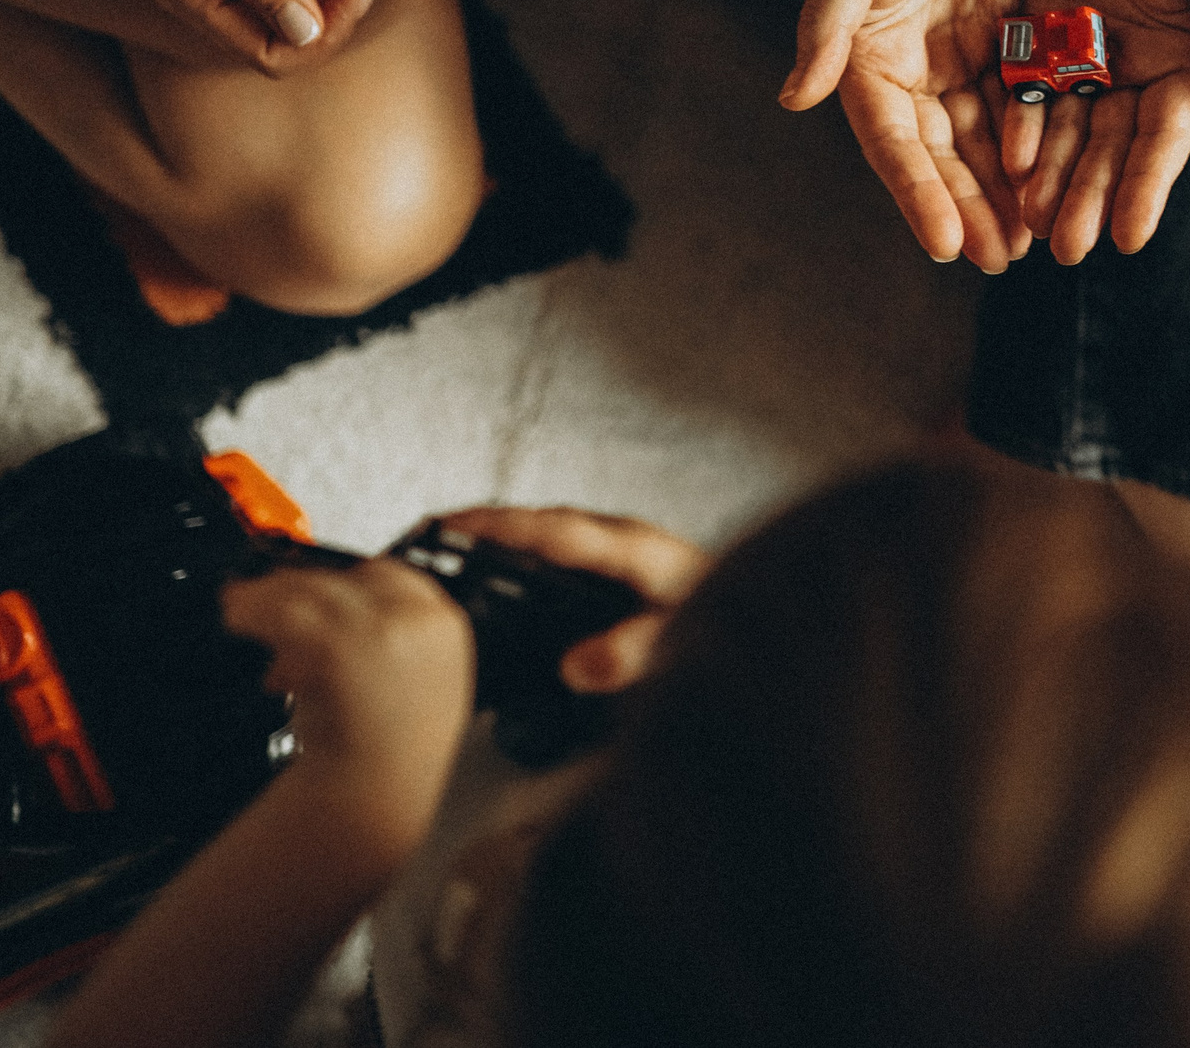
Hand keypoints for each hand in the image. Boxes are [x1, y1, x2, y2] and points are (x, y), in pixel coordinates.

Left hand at [220, 558, 472, 850]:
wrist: (375, 802)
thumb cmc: (386, 756)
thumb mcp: (414, 683)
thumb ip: (389, 637)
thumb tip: (331, 604)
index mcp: (447, 626)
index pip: (393, 576)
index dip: (344, 581)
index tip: (311, 587)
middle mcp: (422, 620)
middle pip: (349, 578)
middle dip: (302, 587)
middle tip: (262, 597)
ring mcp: (384, 628)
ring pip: (312, 589)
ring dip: (268, 596)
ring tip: (239, 608)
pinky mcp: (341, 644)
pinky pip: (285, 611)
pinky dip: (253, 612)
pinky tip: (236, 619)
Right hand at [436, 506, 710, 694]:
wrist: (763, 615)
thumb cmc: (720, 623)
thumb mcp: (679, 644)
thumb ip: (630, 653)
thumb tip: (574, 666)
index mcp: (634, 549)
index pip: (555, 530)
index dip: (502, 527)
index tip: (452, 526)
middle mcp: (621, 538)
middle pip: (540, 522)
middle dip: (485, 524)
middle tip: (426, 535)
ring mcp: (617, 546)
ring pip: (547, 532)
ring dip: (500, 536)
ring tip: (446, 549)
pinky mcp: (614, 563)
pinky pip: (557, 549)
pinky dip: (521, 553)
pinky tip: (499, 572)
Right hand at [776, 0, 1027, 271]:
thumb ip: (827, 25)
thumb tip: (793, 97)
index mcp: (866, 61)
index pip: (893, 143)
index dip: (918, 195)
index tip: (947, 246)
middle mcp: (909, 71)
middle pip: (940, 155)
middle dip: (969, 208)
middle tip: (1001, 260)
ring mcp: (956, 59)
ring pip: (984, 139)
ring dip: (1005, 190)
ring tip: (1035, 241)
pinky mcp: (1001, 39)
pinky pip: (1023, 102)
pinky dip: (1038, 143)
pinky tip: (1065, 180)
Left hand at [1004, 0, 1189, 262]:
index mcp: (1185, 55)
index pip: (1166, 136)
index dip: (1148, 186)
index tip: (1130, 237)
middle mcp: (1136, 65)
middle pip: (1112, 147)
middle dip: (1092, 197)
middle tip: (1068, 248)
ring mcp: (1083, 56)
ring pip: (1068, 133)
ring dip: (1053, 180)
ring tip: (1033, 227)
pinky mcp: (1036, 38)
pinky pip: (1026, 97)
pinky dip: (1018, 133)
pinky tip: (1003, 167)